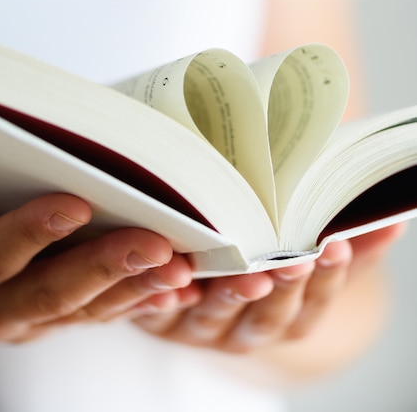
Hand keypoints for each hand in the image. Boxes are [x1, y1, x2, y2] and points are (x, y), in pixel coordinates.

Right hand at [0, 194, 193, 342]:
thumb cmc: (2, 208)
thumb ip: (7, 190)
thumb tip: (22, 157)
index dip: (33, 231)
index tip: (78, 207)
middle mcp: (2, 303)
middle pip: (51, 290)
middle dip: (107, 266)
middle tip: (156, 247)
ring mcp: (30, 319)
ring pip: (85, 309)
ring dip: (136, 289)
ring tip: (179, 271)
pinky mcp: (57, 322)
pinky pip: (102, 317)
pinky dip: (139, 304)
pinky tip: (174, 294)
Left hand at [133, 224, 405, 358]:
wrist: (207, 284)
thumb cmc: (267, 261)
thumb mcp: (307, 255)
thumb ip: (350, 243)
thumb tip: (394, 221)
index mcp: (284, 318)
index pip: (312, 304)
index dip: (326, 280)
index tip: (333, 246)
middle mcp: (244, 330)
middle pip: (268, 318)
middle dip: (284, 288)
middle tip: (293, 258)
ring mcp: (201, 327)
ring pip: (216, 319)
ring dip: (231, 296)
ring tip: (244, 270)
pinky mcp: (158, 315)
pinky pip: (160, 313)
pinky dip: (167, 299)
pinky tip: (177, 278)